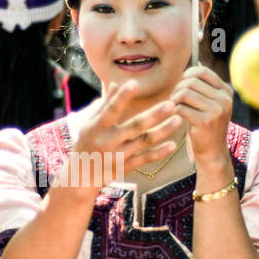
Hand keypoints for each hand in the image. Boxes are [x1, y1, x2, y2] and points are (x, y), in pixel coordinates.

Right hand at [62, 81, 181, 192]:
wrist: (80, 175)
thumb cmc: (86, 143)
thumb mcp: (89, 124)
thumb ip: (104, 105)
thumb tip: (115, 84)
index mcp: (98, 126)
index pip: (111, 109)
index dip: (122, 97)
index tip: (134, 83)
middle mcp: (108, 140)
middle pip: (135, 125)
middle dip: (154, 115)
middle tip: (172, 104)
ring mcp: (117, 155)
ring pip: (144, 141)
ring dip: (163, 131)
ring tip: (178, 120)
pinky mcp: (124, 167)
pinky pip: (144, 159)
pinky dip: (159, 153)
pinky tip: (172, 145)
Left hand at [170, 66, 233, 166]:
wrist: (212, 151)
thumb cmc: (206, 124)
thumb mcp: (210, 102)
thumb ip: (204, 84)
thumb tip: (196, 60)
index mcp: (226, 91)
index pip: (201, 71)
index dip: (187, 76)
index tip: (182, 86)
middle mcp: (224, 99)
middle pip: (191, 81)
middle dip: (178, 89)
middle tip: (175, 100)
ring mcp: (217, 110)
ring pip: (184, 93)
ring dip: (174, 100)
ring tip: (175, 107)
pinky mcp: (206, 121)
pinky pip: (181, 108)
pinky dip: (175, 111)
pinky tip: (177, 117)